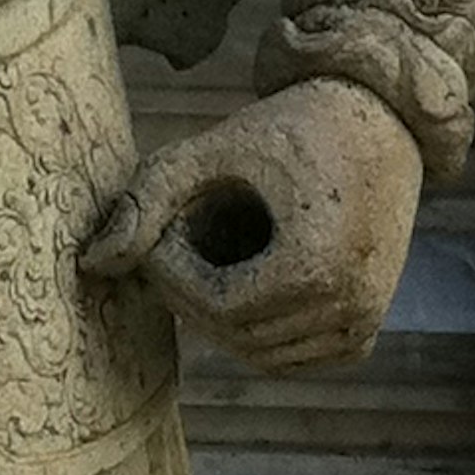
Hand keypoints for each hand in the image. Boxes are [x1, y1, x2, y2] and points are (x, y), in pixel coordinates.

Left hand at [80, 80, 424, 372]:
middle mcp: (350, 305)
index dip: (172, 279)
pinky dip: (260, 330)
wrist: (380, 118)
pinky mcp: (367, 327)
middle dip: (192, 296)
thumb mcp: (212, 150)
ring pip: (263, 354)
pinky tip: (246, 275)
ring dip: (223, 314)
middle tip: (173, 246)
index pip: (218, 308)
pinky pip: (294, 356)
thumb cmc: (292, 127)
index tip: (154, 237)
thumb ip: (147, 200)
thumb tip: (93, 263)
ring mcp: (365, 321)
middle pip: (238, 337)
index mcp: (316, 265)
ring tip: (212, 251)